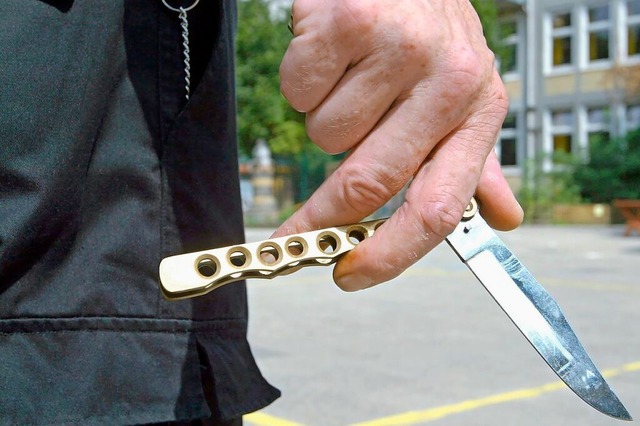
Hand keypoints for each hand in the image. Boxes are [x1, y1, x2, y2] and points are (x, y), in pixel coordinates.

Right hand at [275, 0, 522, 290]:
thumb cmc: (425, 33)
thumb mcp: (464, 95)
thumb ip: (475, 161)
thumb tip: (504, 218)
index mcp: (478, 109)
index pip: (440, 206)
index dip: (391, 254)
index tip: (350, 274)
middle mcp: (449, 79)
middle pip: (368, 180)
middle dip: (319, 218)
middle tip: (290, 237)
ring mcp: (400, 48)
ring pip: (325, 134)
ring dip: (324, 119)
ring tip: (349, 78)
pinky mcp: (350, 22)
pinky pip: (298, 91)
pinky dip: (301, 80)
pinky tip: (330, 52)